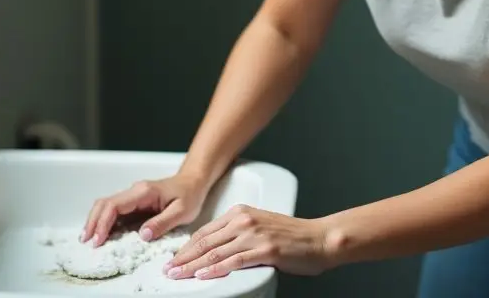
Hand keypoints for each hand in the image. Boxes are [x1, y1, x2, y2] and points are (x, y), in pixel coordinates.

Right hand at [81, 174, 208, 246]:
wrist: (193, 182)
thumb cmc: (189, 195)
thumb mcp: (182, 212)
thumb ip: (162, 223)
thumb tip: (141, 236)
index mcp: (143, 192)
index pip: (114, 205)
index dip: (103, 223)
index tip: (98, 240)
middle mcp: (134, 191)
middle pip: (104, 204)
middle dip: (93, 222)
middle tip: (86, 242)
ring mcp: (133, 196)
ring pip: (106, 206)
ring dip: (96, 221)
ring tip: (89, 240)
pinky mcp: (134, 203)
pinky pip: (115, 211)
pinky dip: (105, 222)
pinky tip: (102, 234)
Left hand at [164, 204, 333, 279]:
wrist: (320, 238)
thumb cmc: (293, 237)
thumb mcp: (260, 227)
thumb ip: (238, 235)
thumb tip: (215, 251)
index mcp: (241, 212)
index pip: (205, 231)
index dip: (186, 247)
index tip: (174, 258)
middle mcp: (244, 220)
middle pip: (205, 241)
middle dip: (183, 258)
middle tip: (168, 269)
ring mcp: (254, 234)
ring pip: (214, 252)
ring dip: (192, 266)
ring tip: (178, 275)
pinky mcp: (264, 251)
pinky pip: (233, 261)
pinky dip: (215, 269)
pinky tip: (203, 276)